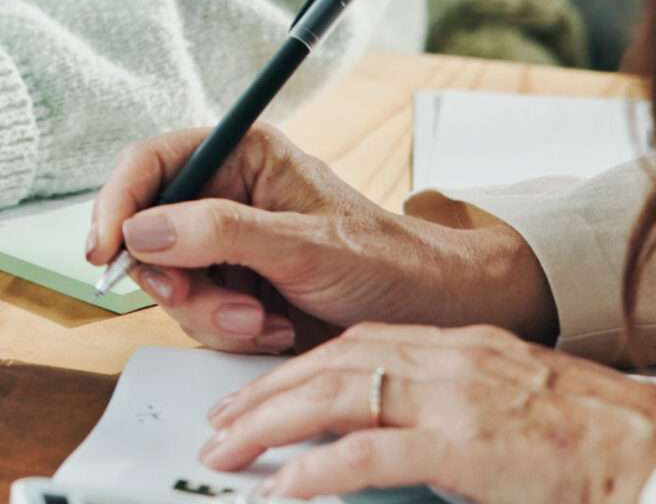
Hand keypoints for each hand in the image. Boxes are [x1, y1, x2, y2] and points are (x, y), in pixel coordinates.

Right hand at [87, 124, 556, 353]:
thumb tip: (142, 231)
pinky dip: (226, 332)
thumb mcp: (305, 244)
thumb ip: (221, 232)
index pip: (151, 162)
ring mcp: (223, 246)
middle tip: (222, 306)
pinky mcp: (230, 289)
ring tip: (266, 320)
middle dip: (178, 279)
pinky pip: (193, 314)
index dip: (117, 201)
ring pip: (167, 280)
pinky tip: (273, 329)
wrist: (429, 317)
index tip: (105, 249)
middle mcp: (223, 195)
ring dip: (209, 313)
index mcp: (241, 156)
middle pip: (148, 231)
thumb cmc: (388, 263)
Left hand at [201, 323, 655, 501]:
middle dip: (263, 392)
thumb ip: (450, 403)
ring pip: (332, 396)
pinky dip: (313, 471)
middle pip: (328, 363)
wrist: (655, 448)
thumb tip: (392, 432)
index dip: (294, 366)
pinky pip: (367, 452)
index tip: (254, 390)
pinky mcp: (463, 444)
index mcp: (457, 346)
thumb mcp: (509, 402)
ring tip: (227, 451)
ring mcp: (453, 398)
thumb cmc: (593, 438)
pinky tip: (279, 488)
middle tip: (218, 425)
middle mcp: (447, 359)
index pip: (354, 343)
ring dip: (267, 423)